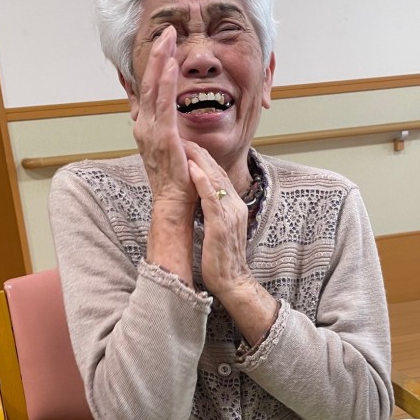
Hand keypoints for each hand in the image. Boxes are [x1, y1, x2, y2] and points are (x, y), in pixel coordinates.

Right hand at [133, 26, 196, 208]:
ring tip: (168, 37)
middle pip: (149, 83)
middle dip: (157, 55)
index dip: (155, 66)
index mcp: (147, 128)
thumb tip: (176, 120)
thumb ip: (172, 131)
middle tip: (166, 31)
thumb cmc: (177, 180)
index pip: (149, 91)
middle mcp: (144, 126)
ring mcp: (151, 131)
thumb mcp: (173, 149)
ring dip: (161, 60)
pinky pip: (165, 104)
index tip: (163, 45)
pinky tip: (172, 64)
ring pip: (154, 88)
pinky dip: (167, 82)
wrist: (173, 203)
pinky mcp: (164, 136)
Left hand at [186, 141, 250, 295]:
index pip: (220, 176)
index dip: (205, 159)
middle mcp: (234, 206)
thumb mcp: (219, 228)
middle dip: (201, 154)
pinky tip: (193, 169)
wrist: (233, 282)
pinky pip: (211, 199)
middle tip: (185, 137)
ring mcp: (229, 215)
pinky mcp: (221, 226)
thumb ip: (215, 211)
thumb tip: (204, 199)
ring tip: (186, 145)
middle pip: (219, 172)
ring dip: (200, 161)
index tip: (190, 146)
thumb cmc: (222, 259)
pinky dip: (202, 182)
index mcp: (234, 206)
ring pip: (216, 181)